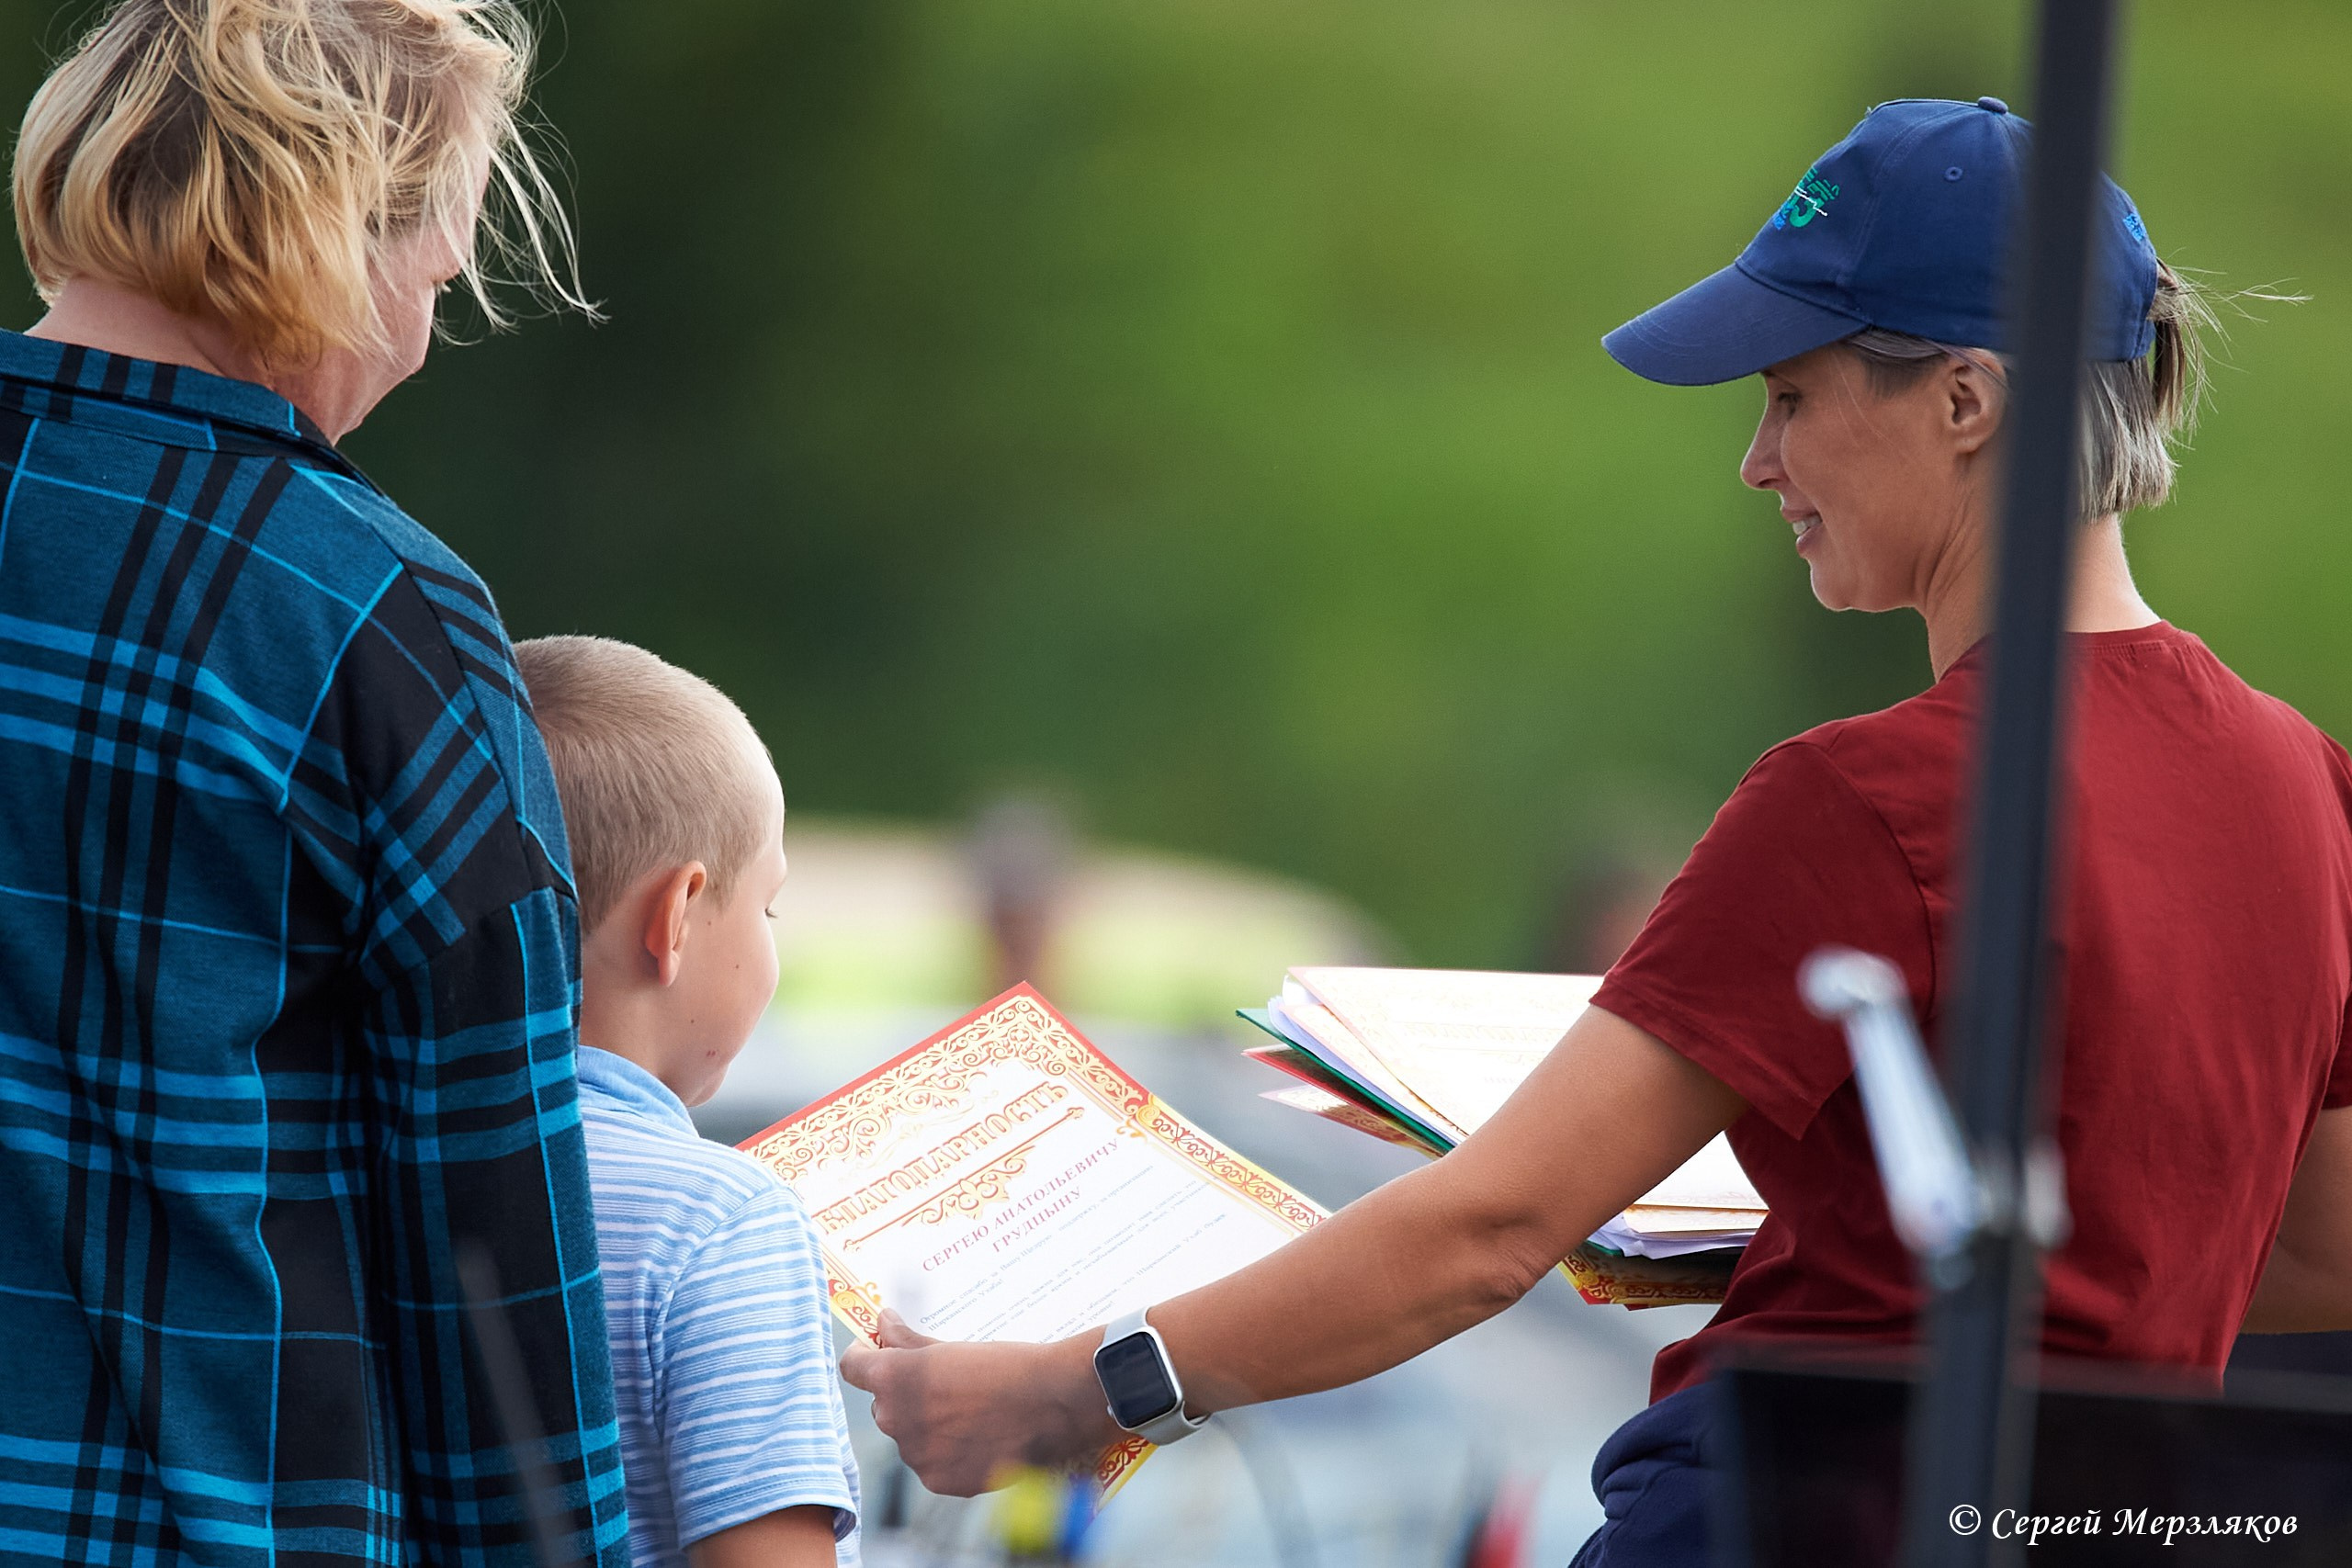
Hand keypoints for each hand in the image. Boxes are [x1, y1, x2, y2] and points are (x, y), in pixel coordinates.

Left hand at [840, 1310, 1119, 1495]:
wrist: (1055, 1402)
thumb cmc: (1007, 1366)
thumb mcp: (953, 1347)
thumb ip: (908, 1340)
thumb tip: (883, 1323)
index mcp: (895, 1378)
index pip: (852, 1367)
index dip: (864, 1357)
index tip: (877, 1352)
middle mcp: (896, 1419)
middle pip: (884, 1405)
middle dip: (905, 1396)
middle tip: (944, 1385)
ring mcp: (917, 1455)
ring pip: (910, 1437)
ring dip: (928, 1427)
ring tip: (970, 1413)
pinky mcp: (940, 1481)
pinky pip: (932, 1464)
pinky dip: (948, 1453)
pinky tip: (979, 1438)